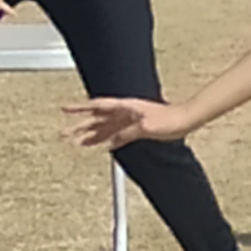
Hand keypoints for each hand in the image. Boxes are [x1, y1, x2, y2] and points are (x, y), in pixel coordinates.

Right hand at [66, 95, 186, 149]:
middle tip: (64, 133)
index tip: (65, 109)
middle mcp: (126, 112)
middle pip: (97, 118)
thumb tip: (113, 140)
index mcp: (125, 107)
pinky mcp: (137, 127)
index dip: (80, 108)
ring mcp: (131, 119)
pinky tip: (102, 144)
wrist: (185, 119)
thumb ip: (127, 133)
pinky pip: (117, 134)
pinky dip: (108, 139)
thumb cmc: (170, 119)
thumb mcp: (146, 127)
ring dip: (91, 134)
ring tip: (77, 142)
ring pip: (105, 127)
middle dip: (80, 125)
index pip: (97, 106)